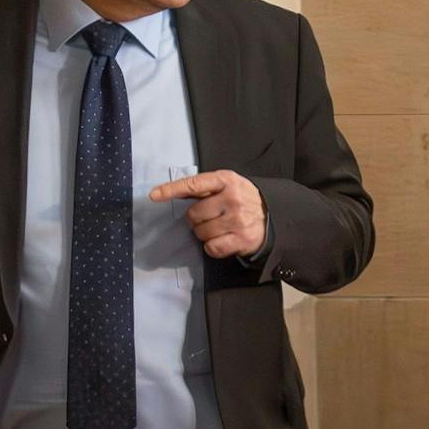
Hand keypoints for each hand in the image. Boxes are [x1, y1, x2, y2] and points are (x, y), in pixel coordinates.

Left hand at [149, 170, 267, 259]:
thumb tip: (171, 191)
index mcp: (226, 180)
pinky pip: (211, 248)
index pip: (193, 185)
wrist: (274, 215)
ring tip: (220, 228)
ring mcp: (237, 220)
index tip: (154, 195)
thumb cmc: (244, 199)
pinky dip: (213, 247)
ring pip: (201, 233)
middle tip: (211, 217)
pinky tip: (223, 240)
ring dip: (205, 234)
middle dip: (197, 219)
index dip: (171, 190)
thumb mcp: (228, 184)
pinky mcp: (241, 239)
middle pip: (193, 214)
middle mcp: (232, 198)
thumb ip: (204, 188)